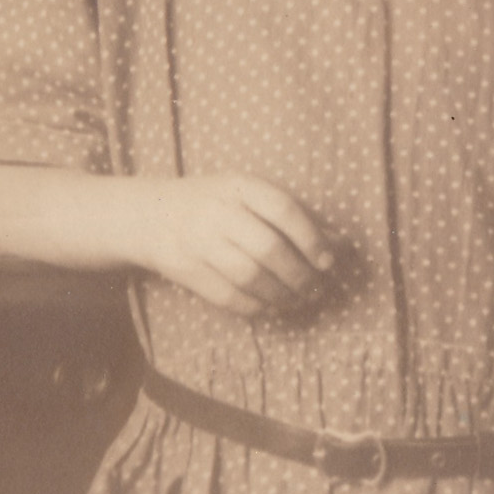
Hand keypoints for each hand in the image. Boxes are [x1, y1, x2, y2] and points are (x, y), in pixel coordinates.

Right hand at [136, 174, 337, 318]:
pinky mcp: (187, 272)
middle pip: (268, 248)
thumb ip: (294, 214)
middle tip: (315, 287)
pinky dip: (257, 306)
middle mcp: (217, 212)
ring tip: (299, 299)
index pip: (283, 209)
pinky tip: (272, 305)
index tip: (327, 261)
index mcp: (239, 186)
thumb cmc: (216, 203)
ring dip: (281, 294)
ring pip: (250, 277)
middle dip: (299, 274)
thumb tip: (341, 241)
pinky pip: (229, 297)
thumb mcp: (250, 194)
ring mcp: (199, 243)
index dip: (311, 238)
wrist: (152, 215)